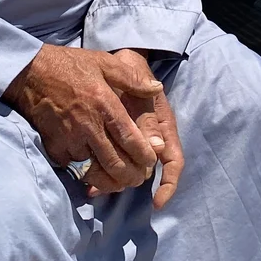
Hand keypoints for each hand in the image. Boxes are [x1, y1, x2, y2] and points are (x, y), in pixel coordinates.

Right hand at [5, 44, 162, 196]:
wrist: (30, 73)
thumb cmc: (70, 66)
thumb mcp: (104, 63)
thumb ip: (132, 78)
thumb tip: (157, 88)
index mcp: (105, 105)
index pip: (130, 140)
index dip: (144, 156)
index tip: (151, 161)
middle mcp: (89, 127)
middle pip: (116, 163)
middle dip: (132, 176)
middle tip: (140, 177)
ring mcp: (70, 140)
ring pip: (96, 171)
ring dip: (112, 181)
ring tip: (122, 182)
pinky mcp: (54, 148)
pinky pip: (75, 168)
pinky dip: (88, 175)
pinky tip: (97, 175)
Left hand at [106, 49, 183, 207]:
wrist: (116, 59)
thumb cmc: (130, 70)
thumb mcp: (139, 86)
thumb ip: (149, 116)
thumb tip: (157, 147)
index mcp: (163, 127)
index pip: (173, 161)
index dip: (168, 184)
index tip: (158, 201)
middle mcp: (151, 138)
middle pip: (146, 172)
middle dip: (129, 183)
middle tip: (111, 189)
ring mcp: (134, 140)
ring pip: (127, 172)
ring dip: (112, 183)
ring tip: (93, 188)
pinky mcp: (116, 140)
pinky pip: (111, 164)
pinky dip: (100, 176)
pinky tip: (87, 183)